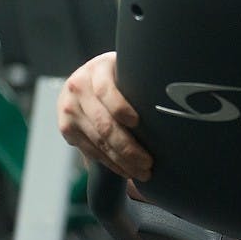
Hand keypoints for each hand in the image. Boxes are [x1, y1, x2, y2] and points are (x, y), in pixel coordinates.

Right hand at [56, 51, 152, 180]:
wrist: (85, 77)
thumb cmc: (119, 74)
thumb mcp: (127, 67)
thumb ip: (140, 79)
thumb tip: (173, 101)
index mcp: (97, 70)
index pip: (105, 90)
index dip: (120, 107)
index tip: (137, 122)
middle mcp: (78, 89)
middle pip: (104, 123)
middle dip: (127, 147)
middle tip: (148, 162)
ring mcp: (70, 110)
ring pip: (98, 141)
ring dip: (121, 161)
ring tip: (142, 172)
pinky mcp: (67, 129)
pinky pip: (90, 150)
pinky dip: (110, 163)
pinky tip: (126, 170)